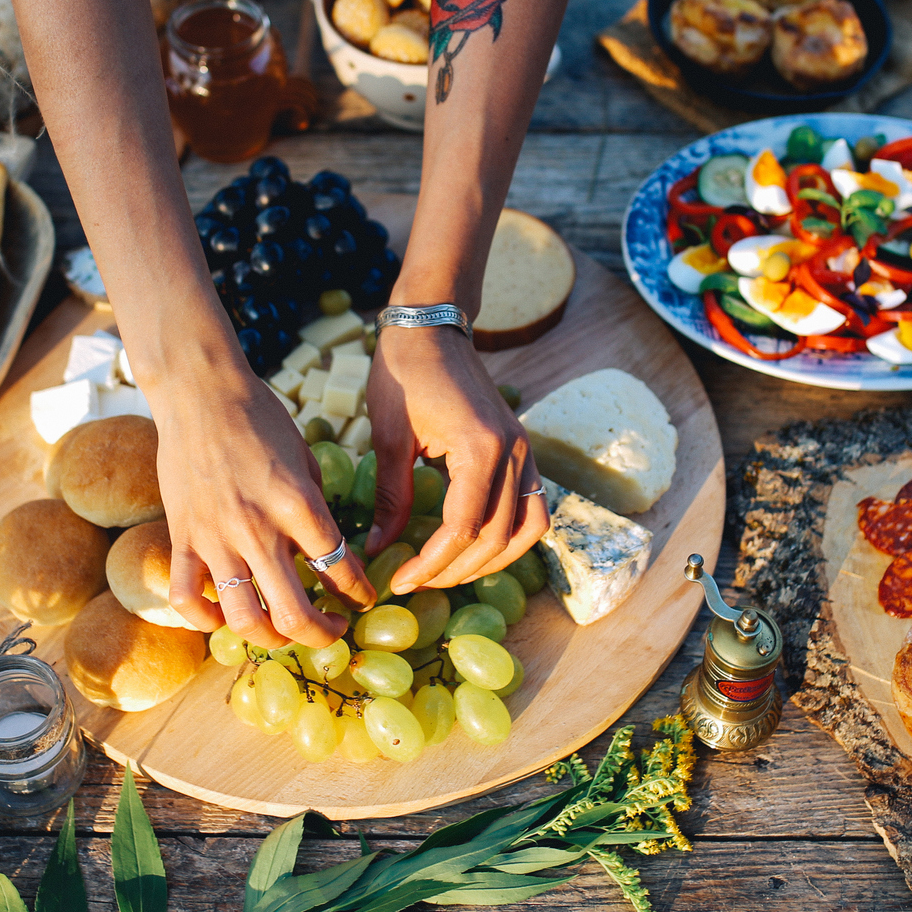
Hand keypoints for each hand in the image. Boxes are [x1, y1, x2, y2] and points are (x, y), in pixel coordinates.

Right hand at [148, 365, 375, 649]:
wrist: (200, 392)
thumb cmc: (260, 417)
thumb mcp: (304, 458)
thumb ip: (313, 508)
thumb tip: (325, 550)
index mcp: (297, 504)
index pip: (339, 569)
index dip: (359, 593)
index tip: (362, 598)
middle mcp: (258, 529)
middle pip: (295, 615)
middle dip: (324, 635)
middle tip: (334, 630)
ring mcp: (216, 539)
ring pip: (244, 620)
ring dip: (272, 639)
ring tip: (285, 631)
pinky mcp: (182, 539)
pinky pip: (188, 600)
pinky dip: (207, 620)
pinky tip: (226, 615)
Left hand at [366, 325, 548, 593]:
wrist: (432, 328)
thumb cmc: (404, 375)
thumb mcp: (389, 438)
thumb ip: (390, 498)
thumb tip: (378, 550)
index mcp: (481, 447)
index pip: (464, 528)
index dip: (431, 563)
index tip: (399, 580)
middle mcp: (514, 451)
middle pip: (497, 537)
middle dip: (455, 570)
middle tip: (416, 583)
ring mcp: (525, 450)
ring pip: (527, 529)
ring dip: (491, 561)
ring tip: (449, 573)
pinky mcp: (523, 450)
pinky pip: (533, 508)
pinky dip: (511, 537)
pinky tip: (476, 547)